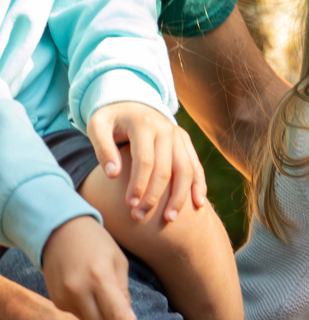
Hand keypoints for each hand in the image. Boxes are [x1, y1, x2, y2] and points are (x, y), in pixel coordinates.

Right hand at [42, 216, 142, 319]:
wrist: (60, 231)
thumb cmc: (97, 244)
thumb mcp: (119, 263)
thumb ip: (124, 294)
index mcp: (100, 277)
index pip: (117, 316)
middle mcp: (79, 289)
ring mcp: (63, 296)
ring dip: (102, 319)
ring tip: (104, 297)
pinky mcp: (55, 300)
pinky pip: (78, 315)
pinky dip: (88, 311)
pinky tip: (89, 293)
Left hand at [87, 101, 205, 221]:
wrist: (132, 100)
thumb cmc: (111, 119)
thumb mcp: (97, 126)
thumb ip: (103, 149)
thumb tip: (113, 176)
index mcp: (144, 124)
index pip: (145, 160)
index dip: (139, 185)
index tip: (130, 205)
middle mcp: (166, 129)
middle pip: (167, 169)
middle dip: (156, 196)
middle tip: (141, 216)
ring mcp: (179, 135)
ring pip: (186, 170)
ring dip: (180, 196)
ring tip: (170, 219)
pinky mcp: (185, 142)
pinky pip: (196, 166)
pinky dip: (199, 185)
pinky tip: (197, 204)